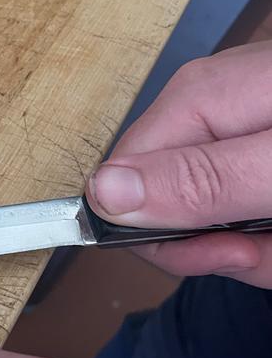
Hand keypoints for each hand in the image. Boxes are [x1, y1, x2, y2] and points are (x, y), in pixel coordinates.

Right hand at [86, 41, 271, 285]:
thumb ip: (197, 180)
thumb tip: (102, 192)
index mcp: (194, 102)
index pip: (121, 187)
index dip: (167, 239)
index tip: (231, 254)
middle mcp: (203, 111)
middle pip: (167, 207)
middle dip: (222, 245)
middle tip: (271, 246)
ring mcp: (232, 126)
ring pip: (212, 216)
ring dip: (257, 244)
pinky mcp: (254, 142)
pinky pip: (241, 203)